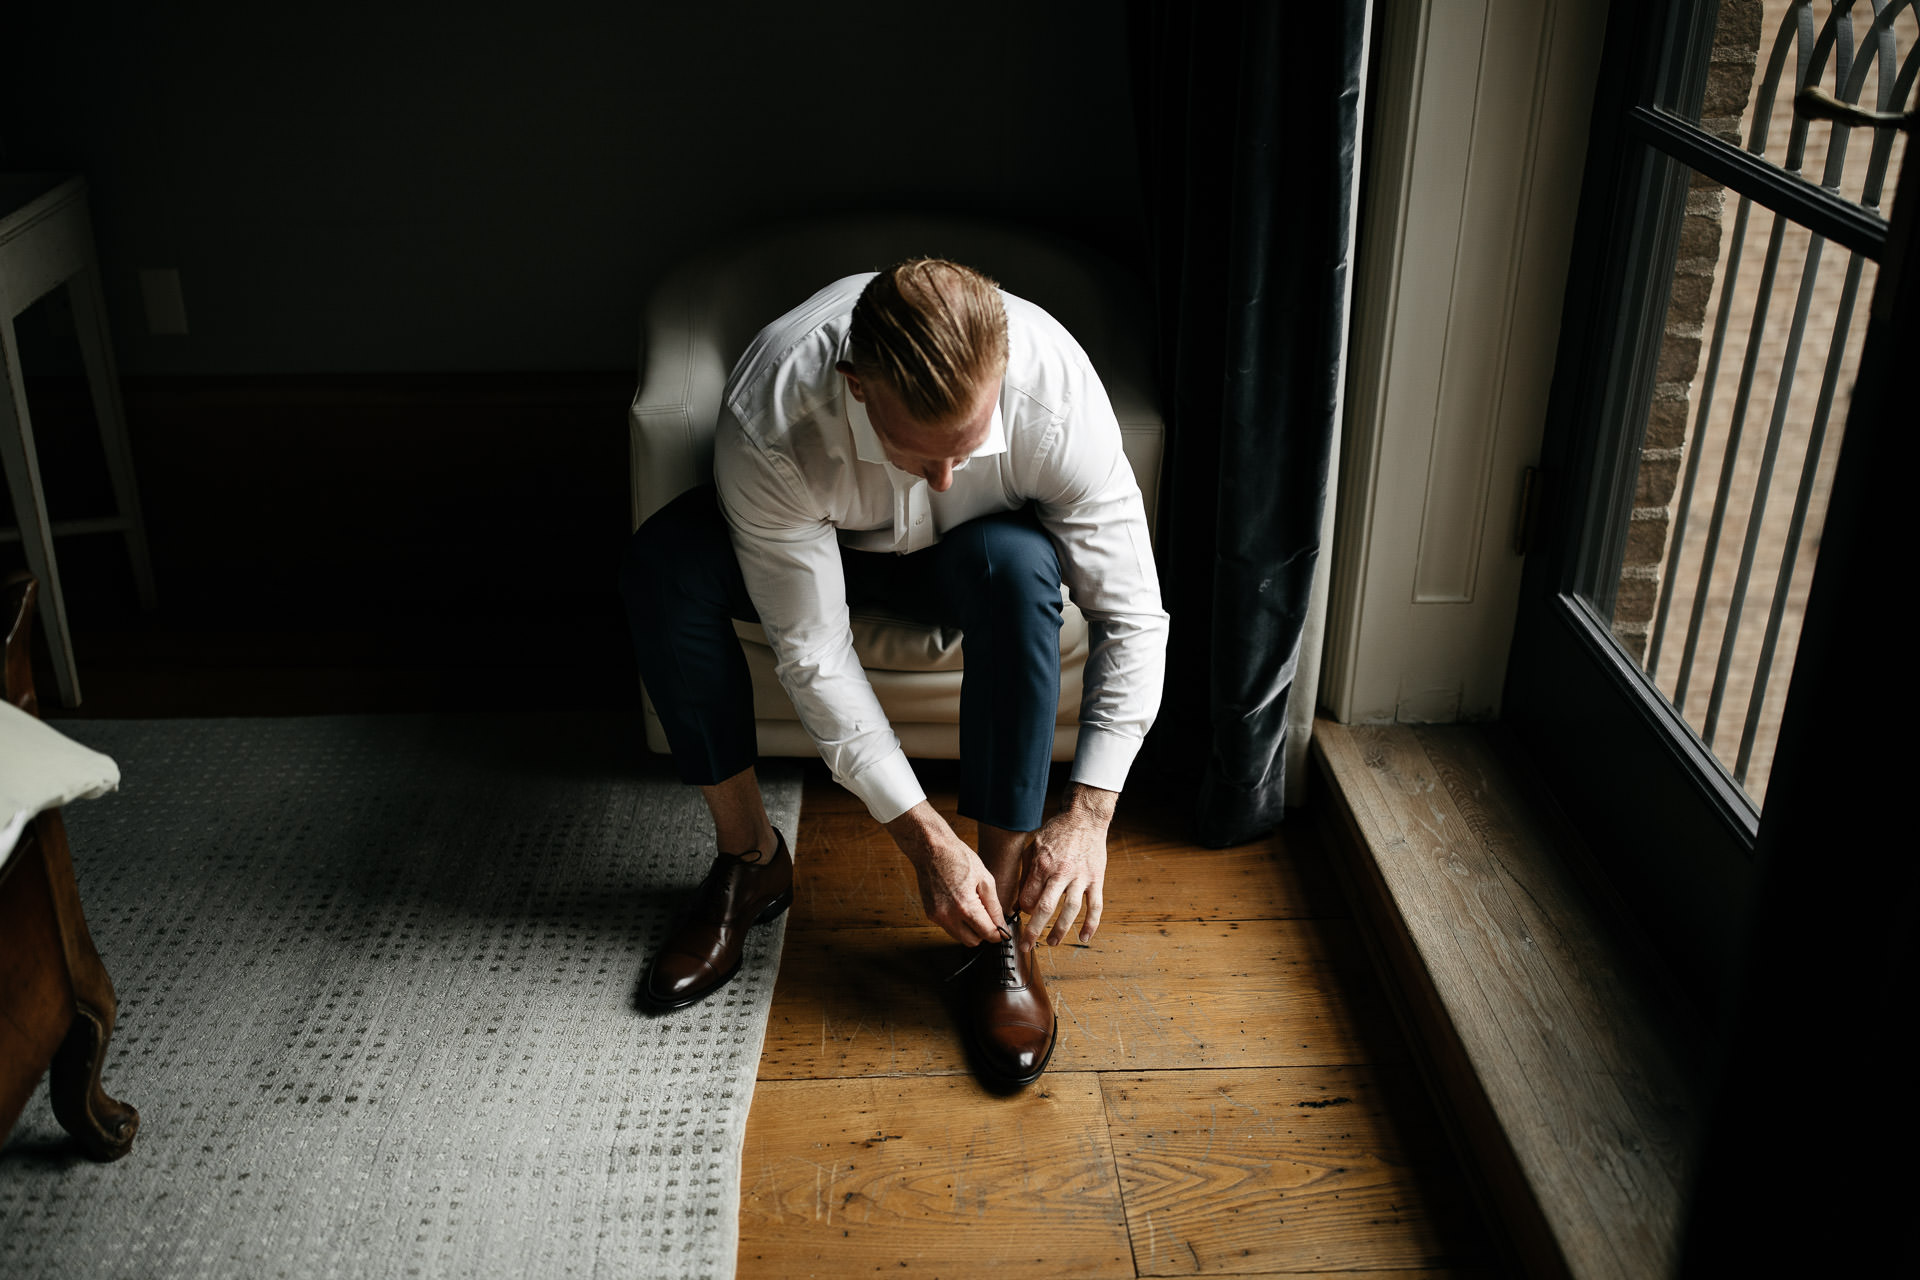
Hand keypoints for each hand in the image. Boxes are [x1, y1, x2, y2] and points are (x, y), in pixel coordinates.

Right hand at [885, 801, 1006, 945]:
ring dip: (969, 929)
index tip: (1002, 930)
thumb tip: (1002, 925)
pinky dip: (957, 922)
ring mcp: (937, 916)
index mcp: (965, 907)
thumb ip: (994, 906)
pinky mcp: (930, 913)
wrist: (931, 849)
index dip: (999, 934)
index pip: (987, 934)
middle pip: (972, 942)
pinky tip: (960, 903)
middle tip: (988, 917)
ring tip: (973, 907)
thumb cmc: (958, 858)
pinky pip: (948, 927)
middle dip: (983, 933)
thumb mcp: (985, 879)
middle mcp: (948, 916)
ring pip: (959, 937)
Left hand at [1017, 784, 1115, 946]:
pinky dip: (1091, 924)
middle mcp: (1061, 873)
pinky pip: (1095, 906)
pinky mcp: (1096, 879)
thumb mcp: (1033, 848)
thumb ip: (1025, 874)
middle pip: (1045, 908)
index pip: (1028, 898)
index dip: (1023, 909)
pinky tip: (1085, 937)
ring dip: (1060, 930)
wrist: (1084, 819)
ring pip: (1070, 911)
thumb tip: (1018, 900)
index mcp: (1042, 865)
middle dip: (1034, 930)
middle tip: (1027, 945)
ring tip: (1052, 943)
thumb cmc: (1056, 832)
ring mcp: (1080, 877)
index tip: (1023, 912)